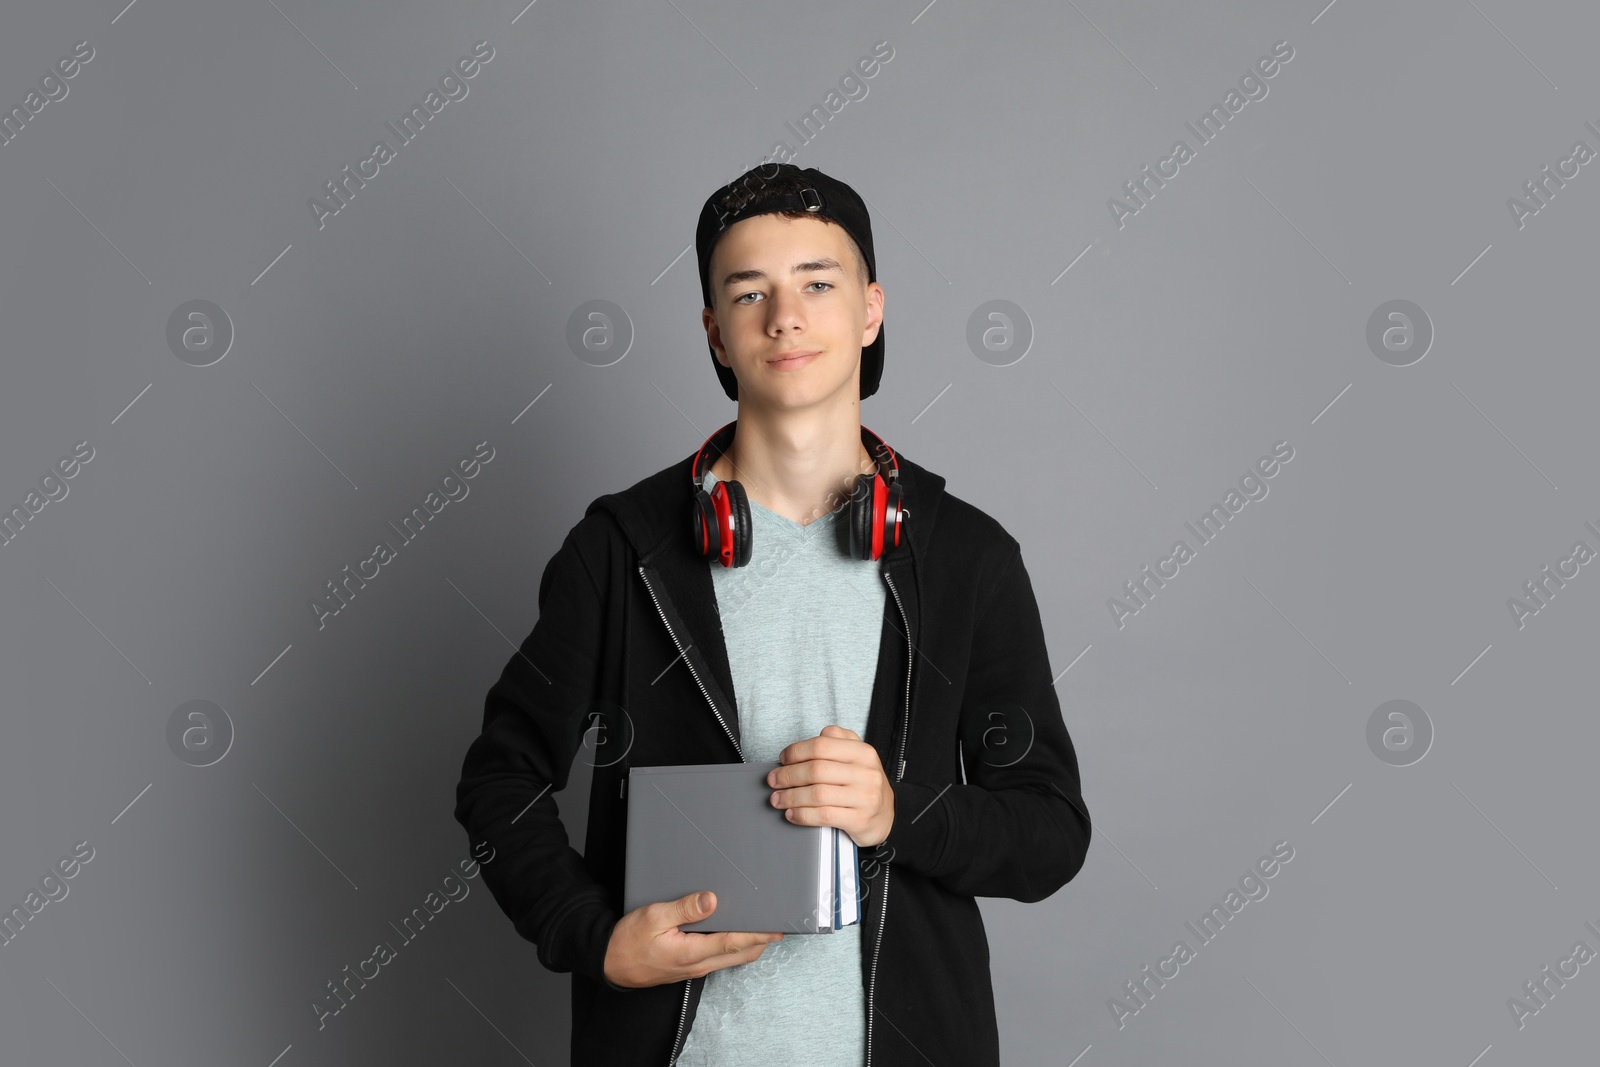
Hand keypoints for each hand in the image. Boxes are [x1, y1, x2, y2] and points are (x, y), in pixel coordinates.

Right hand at [603, 890, 783, 988]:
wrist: (608, 963)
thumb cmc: (627, 942)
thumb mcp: (653, 917)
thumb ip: (684, 908)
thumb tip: (712, 900)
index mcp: (692, 953)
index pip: (734, 943)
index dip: (759, 935)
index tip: (777, 928)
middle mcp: (698, 964)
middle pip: (740, 955)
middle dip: (761, 941)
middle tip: (777, 926)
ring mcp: (694, 968)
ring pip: (731, 958)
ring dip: (748, 945)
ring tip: (761, 927)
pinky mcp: (688, 966)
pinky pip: (718, 957)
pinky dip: (732, 947)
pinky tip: (732, 933)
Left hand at [768, 725, 894, 847]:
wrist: (889, 815)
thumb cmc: (864, 783)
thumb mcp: (857, 756)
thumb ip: (837, 739)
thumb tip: (808, 740)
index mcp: (863, 752)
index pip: (821, 746)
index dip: (796, 752)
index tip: (783, 759)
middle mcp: (866, 773)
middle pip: (816, 770)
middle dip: (788, 776)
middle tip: (773, 781)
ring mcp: (864, 797)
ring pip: (817, 794)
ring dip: (790, 797)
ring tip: (778, 799)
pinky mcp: (859, 820)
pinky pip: (824, 815)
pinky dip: (802, 815)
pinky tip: (792, 814)